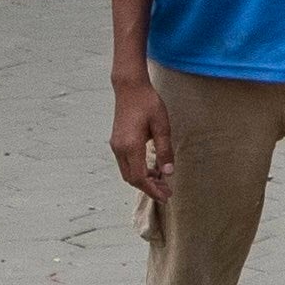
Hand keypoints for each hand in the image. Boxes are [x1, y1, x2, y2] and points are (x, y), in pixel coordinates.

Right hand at [106, 69, 172, 207]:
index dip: (152, 190)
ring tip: (161, 181)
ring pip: (128, 172)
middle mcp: (119, 148)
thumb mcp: (162, 126)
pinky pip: (126, 164)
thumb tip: (168, 173)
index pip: (140, 177)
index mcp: (131, 146)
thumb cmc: (148, 103)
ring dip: (143, 180)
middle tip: (166, 192)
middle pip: (132, 179)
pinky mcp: (117, 142)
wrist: (130, 88)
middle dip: (148, 188)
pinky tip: (152, 169)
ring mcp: (116, 146)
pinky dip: (138, 171)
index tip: (165, 196)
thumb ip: (165, 150)